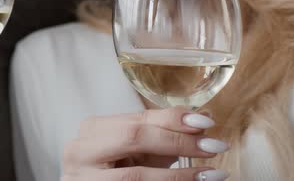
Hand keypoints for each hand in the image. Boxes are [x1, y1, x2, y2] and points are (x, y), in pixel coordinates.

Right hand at [61, 108, 229, 180]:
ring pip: (136, 175)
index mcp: (93, 129)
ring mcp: (85, 178)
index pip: (138, 118)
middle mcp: (82, 150)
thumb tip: (203, 121)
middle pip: (134, 138)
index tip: (205, 122)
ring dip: (179, 175)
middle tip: (212, 146)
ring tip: (210, 175)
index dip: (174, 119)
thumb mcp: (133, 152)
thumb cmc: (111, 171)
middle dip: (178, 141)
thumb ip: (161, 136)